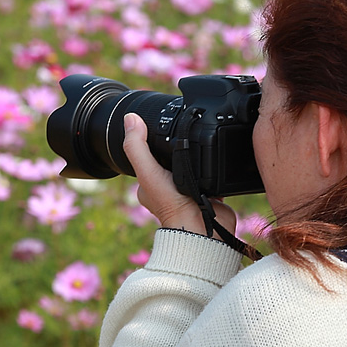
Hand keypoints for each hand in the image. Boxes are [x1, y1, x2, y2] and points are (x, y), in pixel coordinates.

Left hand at [121, 113, 236, 237]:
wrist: (202, 227)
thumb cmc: (173, 205)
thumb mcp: (148, 172)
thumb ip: (137, 146)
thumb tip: (131, 118)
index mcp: (150, 184)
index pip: (147, 156)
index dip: (150, 140)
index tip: (158, 126)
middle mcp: (168, 188)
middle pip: (171, 159)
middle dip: (177, 148)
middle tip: (184, 133)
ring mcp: (189, 191)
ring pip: (192, 166)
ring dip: (197, 155)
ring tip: (201, 142)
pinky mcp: (209, 193)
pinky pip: (211, 173)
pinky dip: (213, 166)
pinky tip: (216, 157)